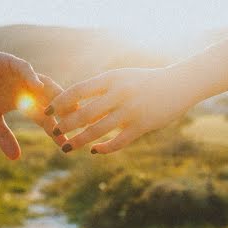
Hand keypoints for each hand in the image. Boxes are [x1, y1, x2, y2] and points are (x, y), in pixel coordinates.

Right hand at [0, 46, 65, 158]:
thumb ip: (3, 135)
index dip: (55, 131)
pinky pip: (26, 70)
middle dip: (65, 114)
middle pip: (53, 102)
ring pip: (45, 85)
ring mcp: (24, 75)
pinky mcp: (13, 63)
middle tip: (78, 127)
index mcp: (27, 101)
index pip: (46, 118)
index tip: (66, 146)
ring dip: (55, 96)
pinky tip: (38, 87)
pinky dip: (32, 78)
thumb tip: (15, 158)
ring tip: (67, 109)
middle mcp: (30, 88)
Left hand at [46, 67, 195, 154]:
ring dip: (79, 141)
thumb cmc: (147, 80)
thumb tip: (77, 98)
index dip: (61, 101)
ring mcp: (131, 110)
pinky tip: (94, 150)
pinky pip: (118, 141)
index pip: (79, 90)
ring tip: (66, 148)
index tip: (47, 110)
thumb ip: (102, 87)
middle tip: (53, 131)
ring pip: (98, 130)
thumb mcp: (122, 77)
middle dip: (66, 124)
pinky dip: (104, 148)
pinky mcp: (142, 126)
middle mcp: (119, 93)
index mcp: (111, 79)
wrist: (180, 83)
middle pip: (85, 113)